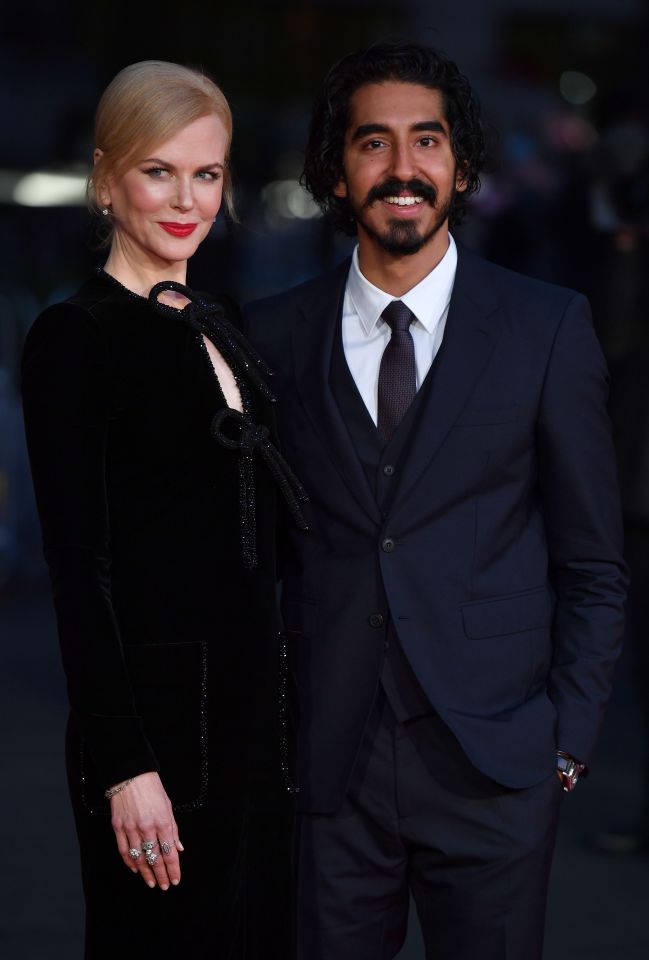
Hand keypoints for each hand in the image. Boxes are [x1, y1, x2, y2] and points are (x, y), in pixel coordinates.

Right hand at [110, 771, 183, 889]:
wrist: (130, 774)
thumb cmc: (152, 788)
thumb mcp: (168, 806)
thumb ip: (173, 829)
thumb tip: (179, 848)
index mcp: (162, 821)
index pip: (169, 852)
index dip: (173, 869)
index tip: (175, 880)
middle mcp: (147, 827)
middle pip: (155, 858)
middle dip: (161, 875)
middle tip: (164, 886)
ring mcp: (131, 828)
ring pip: (139, 858)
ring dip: (146, 873)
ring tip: (151, 882)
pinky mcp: (118, 827)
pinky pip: (124, 850)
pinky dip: (130, 862)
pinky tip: (135, 869)